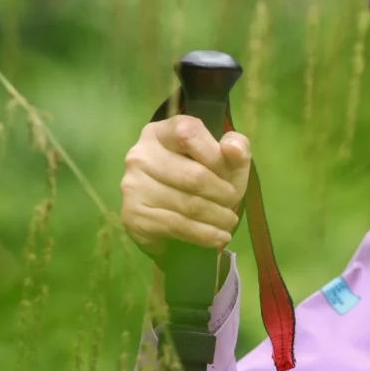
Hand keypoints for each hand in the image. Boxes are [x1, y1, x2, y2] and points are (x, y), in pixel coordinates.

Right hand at [120, 116, 250, 260]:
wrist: (177, 223)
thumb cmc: (205, 183)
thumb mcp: (227, 163)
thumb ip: (236, 148)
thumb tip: (232, 147)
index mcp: (161, 133)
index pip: (189, 135)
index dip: (216, 156)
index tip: (229, 174)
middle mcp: (141, 155)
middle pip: (193, 175)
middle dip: (223, 194)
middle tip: (233, 203)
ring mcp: (133, 185)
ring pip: (188, 204)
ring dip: (217, 217)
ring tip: (229, 222)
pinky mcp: (133, 214)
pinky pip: (177, 225)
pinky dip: (204, 234)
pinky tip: (218, 237)